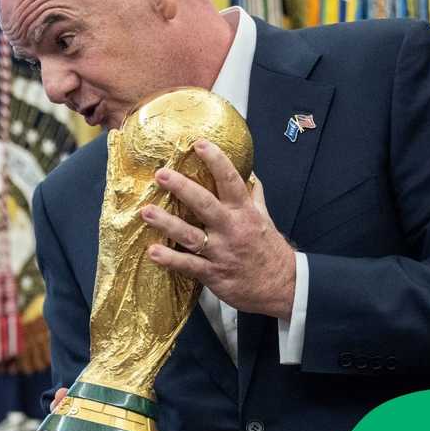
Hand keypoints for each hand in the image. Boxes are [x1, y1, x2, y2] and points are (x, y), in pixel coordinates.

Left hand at [140, 139, 295, 319]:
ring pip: (191, 235)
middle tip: (161, 174)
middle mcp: (231, 229)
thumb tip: (249, 174)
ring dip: (167, 223)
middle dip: (183, 188)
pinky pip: (189, 265)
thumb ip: (253, 196)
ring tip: (146, 212)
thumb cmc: (268, 250)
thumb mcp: (264, 219)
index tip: (199, 144)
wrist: (283, 287)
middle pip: (205, 204)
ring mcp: (221, 252)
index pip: (231, 181)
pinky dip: (170, 260)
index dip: (216, 161)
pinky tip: (153, 252)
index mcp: (244, 212)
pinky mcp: (213, 274)